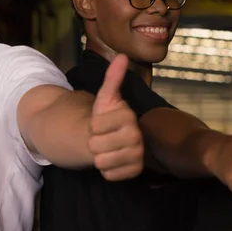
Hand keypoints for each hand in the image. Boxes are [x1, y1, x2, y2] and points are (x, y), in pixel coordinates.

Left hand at [89, 54, 143, 180]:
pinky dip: (106, 170)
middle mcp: (137, 137)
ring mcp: (138, 155)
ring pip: (102, 162)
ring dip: (99, 157)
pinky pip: (108, 175)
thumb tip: (122, 55)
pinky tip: (111, 160)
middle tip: (103, 137)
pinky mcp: (135, 172)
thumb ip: (113, 77)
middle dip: (94, 142)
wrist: (114, 138)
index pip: (96, 126)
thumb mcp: (106, 96)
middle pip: (97, 146)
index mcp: (129, 117)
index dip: (93, 125)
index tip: (100, 122)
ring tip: (106, 149)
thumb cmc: (107, 116)